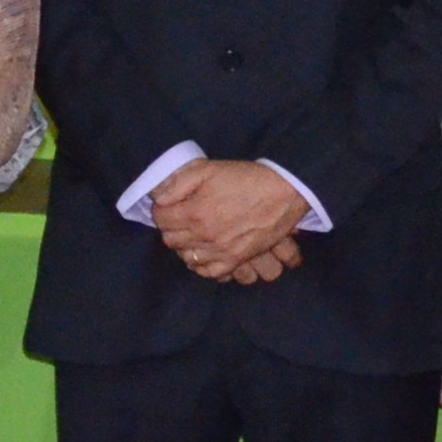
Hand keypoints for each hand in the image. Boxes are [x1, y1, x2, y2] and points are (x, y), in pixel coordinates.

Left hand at [149, 157, 310, 281]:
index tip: (167, 205)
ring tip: (192, 233)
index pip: (161, 219)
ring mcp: (221, 251)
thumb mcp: (208, 169)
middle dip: (170, 227)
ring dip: (184, 245)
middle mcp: (205, 236)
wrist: (283, 192)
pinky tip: (203, 252)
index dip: (160, 210)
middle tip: (179, 216)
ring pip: (187, 257)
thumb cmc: (246, 178)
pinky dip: (201, 264)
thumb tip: (157, 197)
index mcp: (195, 212)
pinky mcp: (236, 260)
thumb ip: (178, 183)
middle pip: (170, 240)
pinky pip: (209, 272)